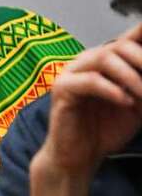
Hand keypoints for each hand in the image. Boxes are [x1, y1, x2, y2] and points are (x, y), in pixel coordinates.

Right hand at [37, 22, 141, 177]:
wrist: (80, 156)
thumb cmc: (105, 129)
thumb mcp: (138, 103)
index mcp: (105, 61)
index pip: (128, 39)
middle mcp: (87, 61)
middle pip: (119, 45)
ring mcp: (71, 73)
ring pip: (103, 58)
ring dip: (130, 76)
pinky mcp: (62, 89)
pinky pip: (90, 81)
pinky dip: (112, 90)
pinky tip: (125, 102)